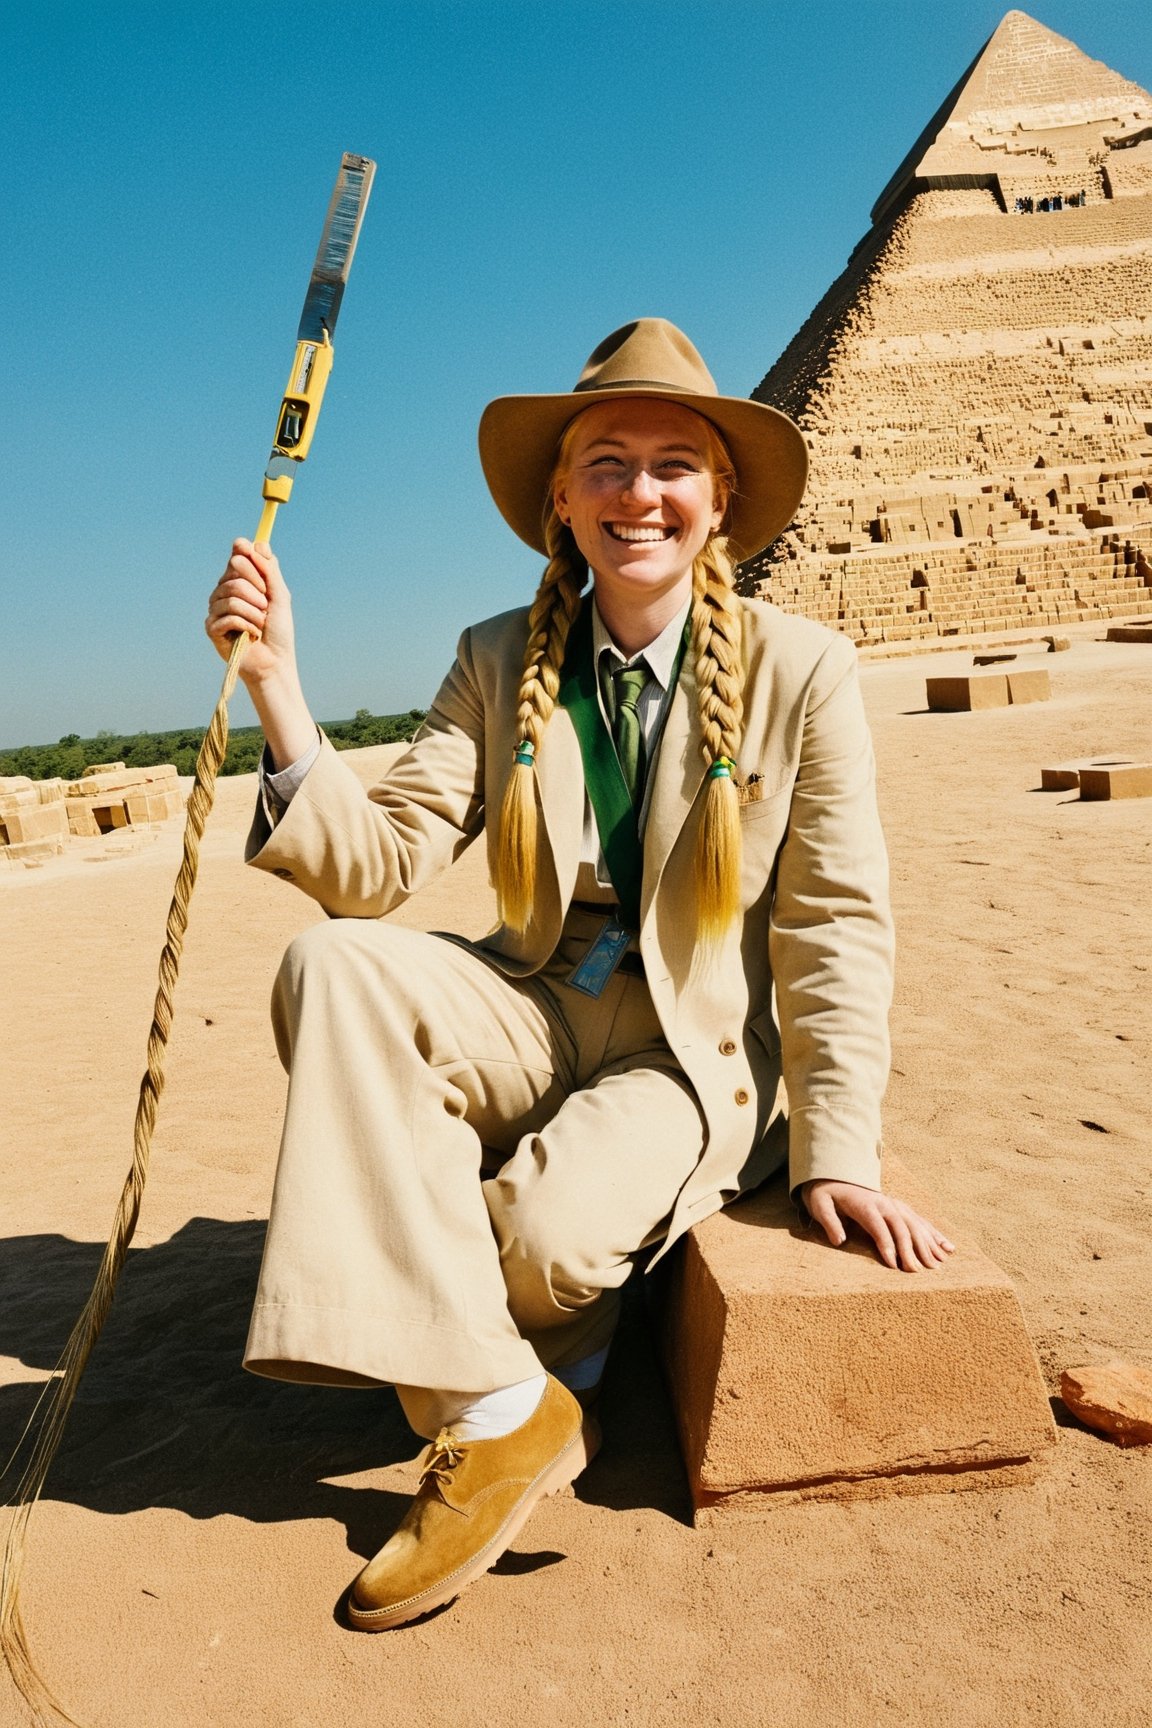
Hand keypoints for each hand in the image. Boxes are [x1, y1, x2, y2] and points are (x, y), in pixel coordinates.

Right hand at [205, 539, 315, 768]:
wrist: (275, 663)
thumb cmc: (278, 631)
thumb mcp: (280, 596)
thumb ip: (270, 569)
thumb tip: (258, 542)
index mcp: (241, 581)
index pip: (237, 554)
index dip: (247, 554)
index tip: (258, 559)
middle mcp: (225, 591)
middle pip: (234, 570)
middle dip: (258, 587)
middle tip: (266, 606)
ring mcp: (216, 608)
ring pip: (231, 592)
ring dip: (255, 610)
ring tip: (261, 624)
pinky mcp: (211, 628)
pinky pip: (227, 614)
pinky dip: (246, 625)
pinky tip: (251, 635)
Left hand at [802, 1179, 954, 1271]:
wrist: (833, 1173)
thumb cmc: (825, 1193)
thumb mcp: (818, 1204)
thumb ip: (829, 1221)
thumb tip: (839, 1240)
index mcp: (864, 1205)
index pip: (879, 1227)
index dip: (887, 1245)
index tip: (895, 1265)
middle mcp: (883, 1203)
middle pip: (901, 1226)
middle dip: (911, 1249)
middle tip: (918, 1270)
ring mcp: (893, 1204)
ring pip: (915, 1223)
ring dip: (928, 1243)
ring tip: (939, 1263)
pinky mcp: (899, 1207)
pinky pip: (919, 1220)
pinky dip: (934, 1233)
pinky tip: (947, 1246)